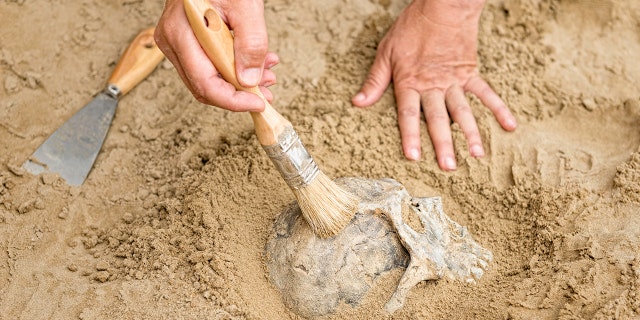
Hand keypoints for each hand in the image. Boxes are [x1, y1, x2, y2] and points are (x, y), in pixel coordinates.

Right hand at [154, 0, 278, 111]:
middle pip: (205, 86)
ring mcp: (177, 43)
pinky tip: (255, 62)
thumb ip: (251, 43)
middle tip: (267, 90)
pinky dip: (234, 68)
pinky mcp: (186, 42)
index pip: (205, 84)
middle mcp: (172, 41)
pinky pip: (209, 65)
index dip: (233, 101)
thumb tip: (250, 81)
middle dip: (239, 94)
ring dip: (240, 81)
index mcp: (181, 33)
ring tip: (267, 71)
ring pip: (208, 78)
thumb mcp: (246, 6)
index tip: (258, 102)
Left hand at [352, 0, 516, 170]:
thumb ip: (375, 80)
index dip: (410, 136)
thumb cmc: (412, 28)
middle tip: (449, 167)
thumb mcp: (386, 52)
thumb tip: (358, 102)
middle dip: (444, 144)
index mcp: (410, 82)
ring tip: (477, 155)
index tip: (414, 157)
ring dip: (471, 133)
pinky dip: (499, 109)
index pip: (409, 114)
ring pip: (463, 111)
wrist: (443, 6)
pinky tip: (509, 126)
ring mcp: (454, 80)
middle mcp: (433, 85)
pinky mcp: (470, 72)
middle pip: (439, 119)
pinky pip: (486, 93)